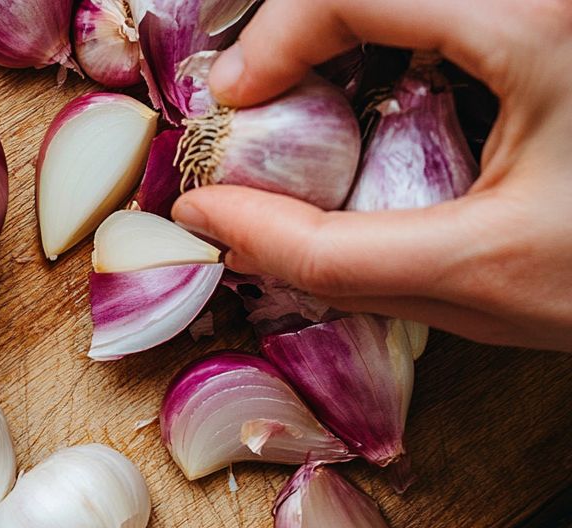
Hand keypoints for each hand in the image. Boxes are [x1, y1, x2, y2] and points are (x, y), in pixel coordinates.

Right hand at [171, 0, 571, 350]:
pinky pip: (454, 8)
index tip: (236, 104)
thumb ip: (322, 252)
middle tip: (267, 102)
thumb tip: (214, 218)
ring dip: (352, 30)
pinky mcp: (556, 26)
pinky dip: (401, 36)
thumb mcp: (467, 277)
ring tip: (320, 101)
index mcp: (541, 24)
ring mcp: (555, 6)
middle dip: (304, 30)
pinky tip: (391, 93)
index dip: (274, 36)